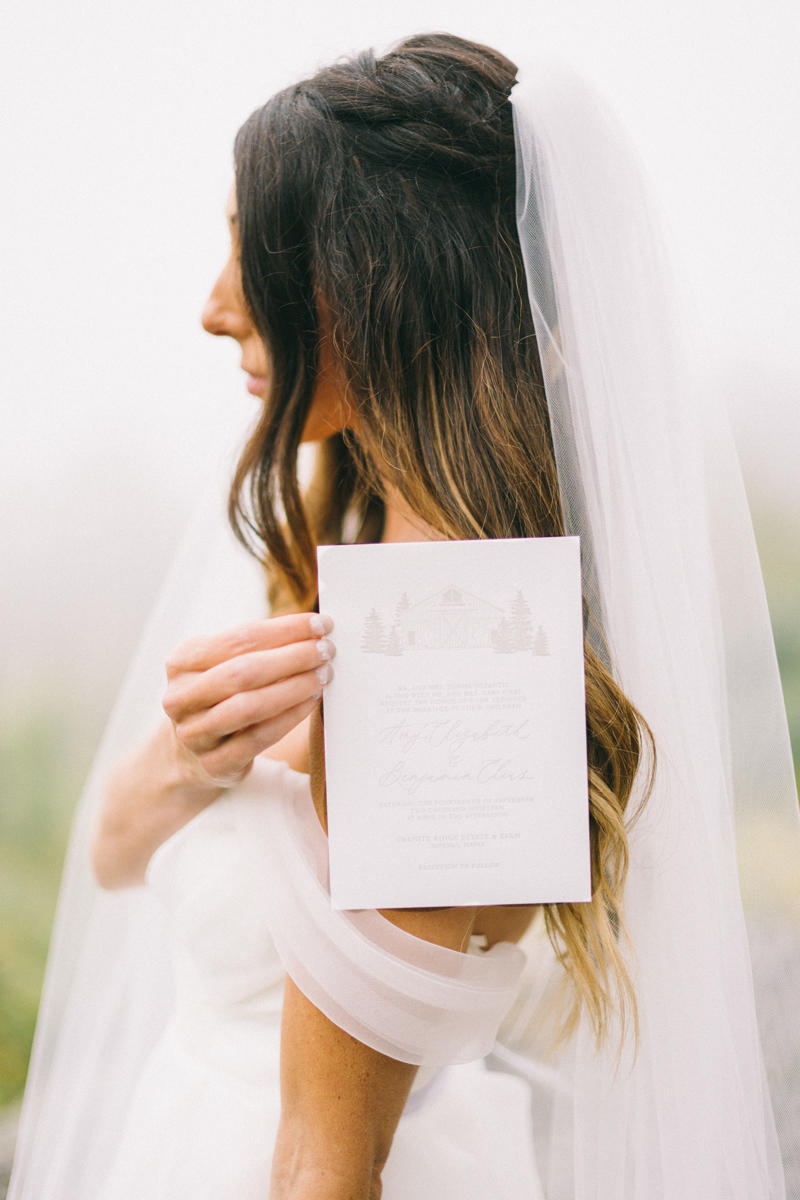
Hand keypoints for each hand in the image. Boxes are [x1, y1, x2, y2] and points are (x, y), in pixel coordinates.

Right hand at [162, 612, 334, 786]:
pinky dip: (290, 717)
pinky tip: (311, 701)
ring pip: (250, 706)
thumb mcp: (222, 663)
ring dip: (295, 687)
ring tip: (323, 674)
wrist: (190, 752)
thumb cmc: (220, 695)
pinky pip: (259, 738)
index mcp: (181, 662)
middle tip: (327, 650)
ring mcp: (195, 734)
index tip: (319, 624)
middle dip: (293, 657)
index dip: (284, 629)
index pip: (239, 638)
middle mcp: (181, 697)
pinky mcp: (214, 763)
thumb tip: (312, 629)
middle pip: (244, 671)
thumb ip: (257, 646)